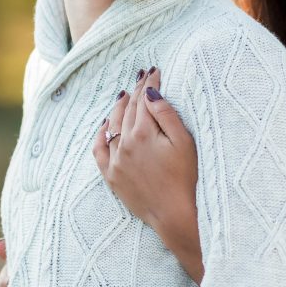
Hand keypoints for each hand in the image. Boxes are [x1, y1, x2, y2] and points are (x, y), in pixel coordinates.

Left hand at [92, 67, 203, 283]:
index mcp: (143, 133)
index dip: (149, 83)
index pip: (144, 100)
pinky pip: (99, 150)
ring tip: (125, 95)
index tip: (153, 71)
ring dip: (118, 108)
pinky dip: (100, 134)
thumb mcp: (184, 142)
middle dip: (136, 91)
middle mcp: (124, 145)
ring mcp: (115, 161)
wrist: (176, 216)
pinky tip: (105, 125)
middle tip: (142, 76)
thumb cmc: (187, 178)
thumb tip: (150, 92)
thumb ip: (165, 115)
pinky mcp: (111, 176)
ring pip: (112, 126)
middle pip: (128, 110)